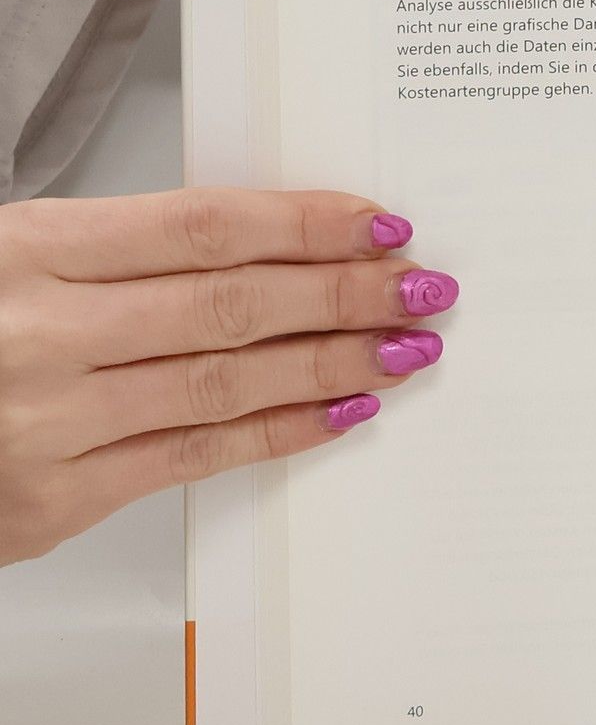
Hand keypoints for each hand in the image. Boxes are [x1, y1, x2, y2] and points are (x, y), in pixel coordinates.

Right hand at [0, 189, 456, 564]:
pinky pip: (194, 457)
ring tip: (408, 345)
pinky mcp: (52, 502)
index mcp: (27, 250)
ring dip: (333, 363)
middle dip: (344, 293)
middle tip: (425, 287)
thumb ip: (119, 254)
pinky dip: (280, 432)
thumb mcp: (10, 257)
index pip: (203, 227)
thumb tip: (270, 246)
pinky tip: (345, 410)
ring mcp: (48, 423)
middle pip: (232, 303)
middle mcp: (40, 333)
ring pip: (226, 382)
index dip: (305, 223)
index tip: (381, 221)